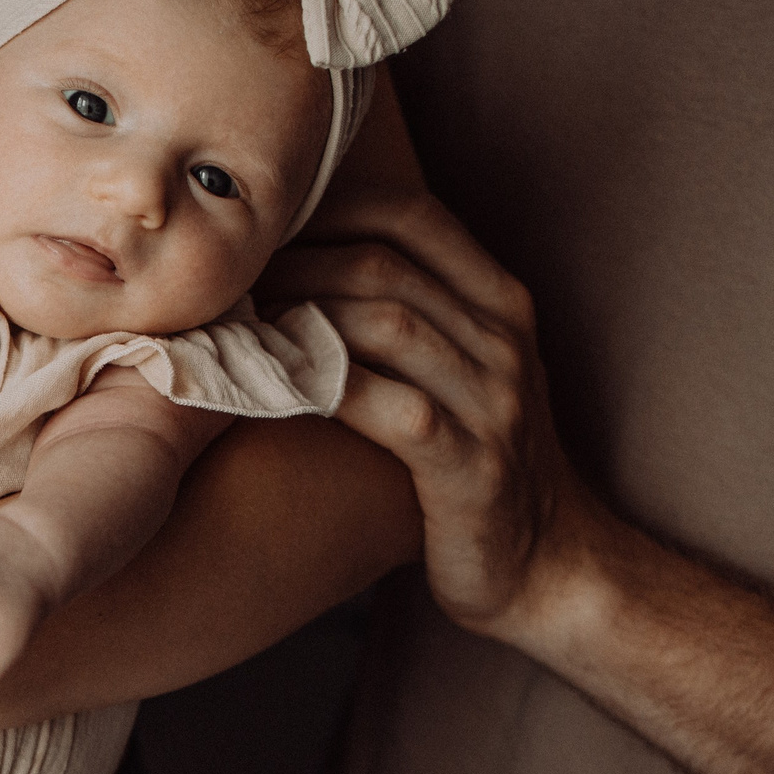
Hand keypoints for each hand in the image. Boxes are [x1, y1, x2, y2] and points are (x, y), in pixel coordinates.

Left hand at [269, 193, 608, 645]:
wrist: (550, 567)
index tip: (258, 223)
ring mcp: (493, 402)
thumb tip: (301, 266)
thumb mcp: (459, 375)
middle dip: (294, 265)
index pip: (413, 216)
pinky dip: (323, 388)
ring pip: (385, 325)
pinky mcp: (470, 466)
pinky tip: (269, 388)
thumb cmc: (476, 466)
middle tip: (222, 281)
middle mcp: (504, 341)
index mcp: (500, 304)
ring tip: (231, 327)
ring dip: (298, 319)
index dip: (329, 207)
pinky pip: (390, 407)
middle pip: (384, 266)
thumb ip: (406, 318)